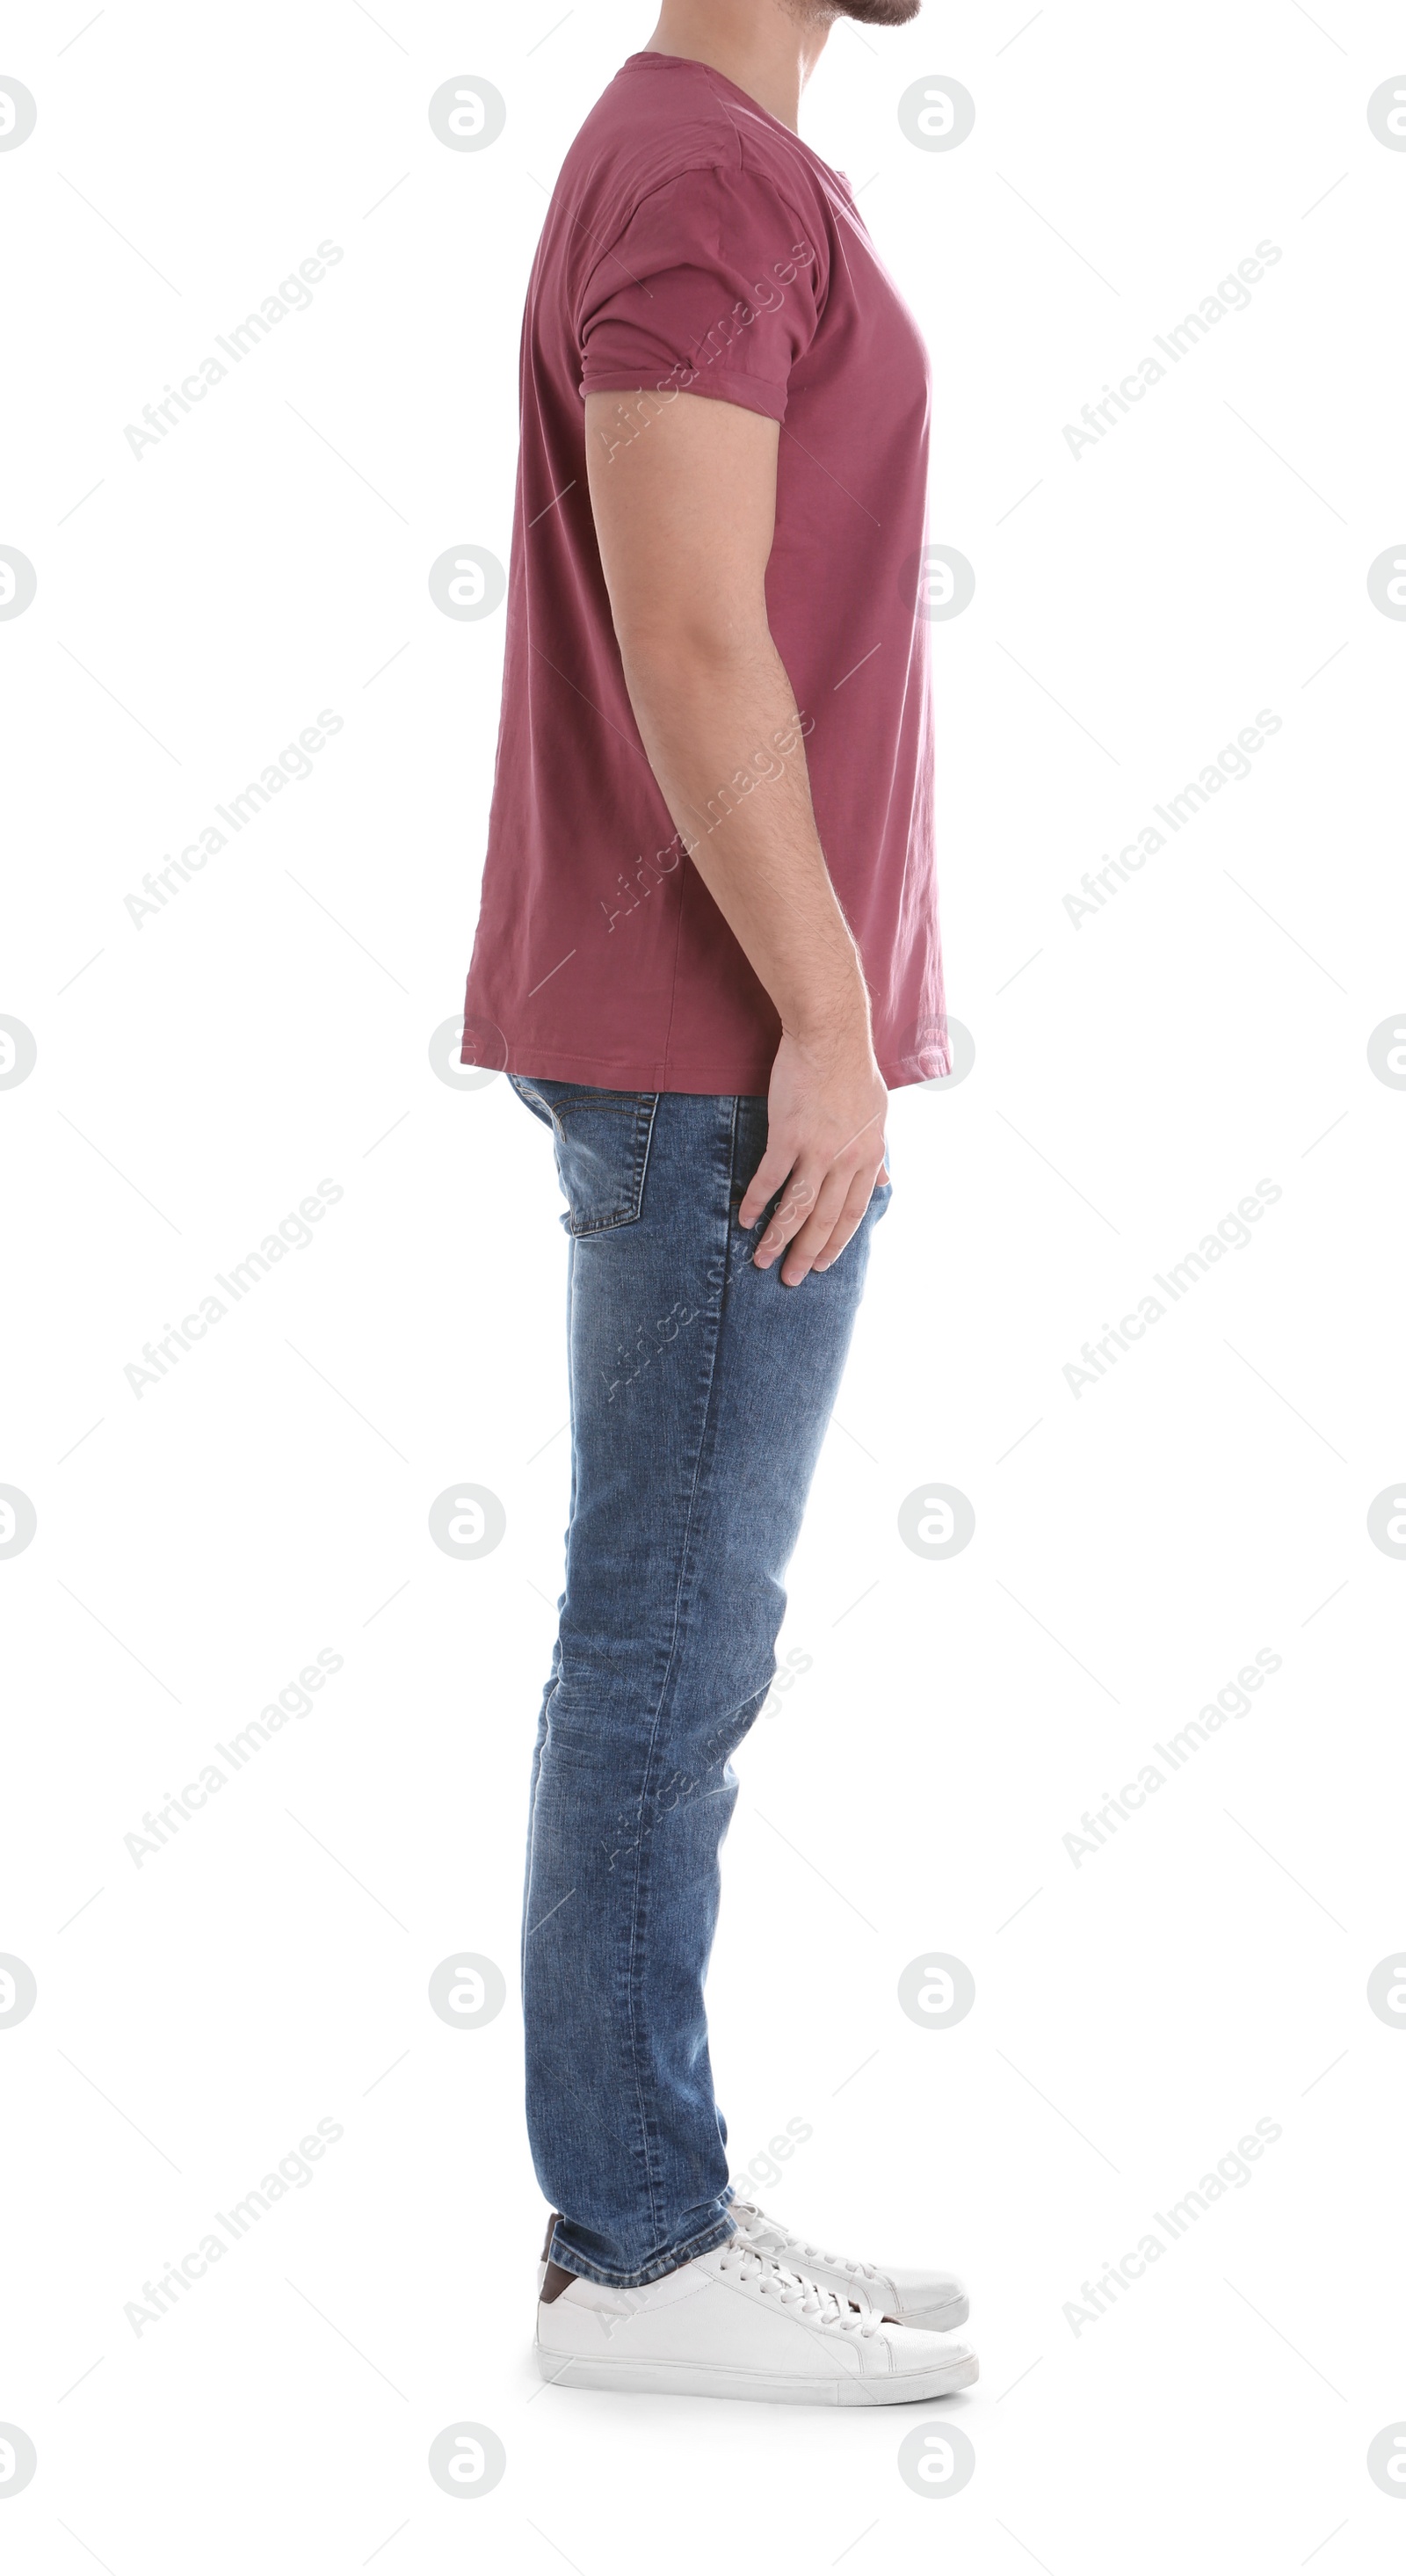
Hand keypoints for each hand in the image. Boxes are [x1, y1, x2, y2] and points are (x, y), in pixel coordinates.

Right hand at [740, 1026, 888, 1285]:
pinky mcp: (788, 1135)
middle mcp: (847, 1159)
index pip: (853, 1213)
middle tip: (790, 1280)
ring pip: (798, 1207)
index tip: (822, 1264)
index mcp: (869, 1156)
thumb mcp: (877, 1115)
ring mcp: (818, 1149)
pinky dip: (757, 1202)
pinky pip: (770, 1179)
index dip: (836, 1243)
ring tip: (761, 1260)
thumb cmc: (852, 1071)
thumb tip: (887, 1180)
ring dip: (778, 1238)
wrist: (831, 1035)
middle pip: (825, 1219)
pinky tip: (745, 1218)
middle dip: (806, 1254)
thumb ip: (876, 1153)